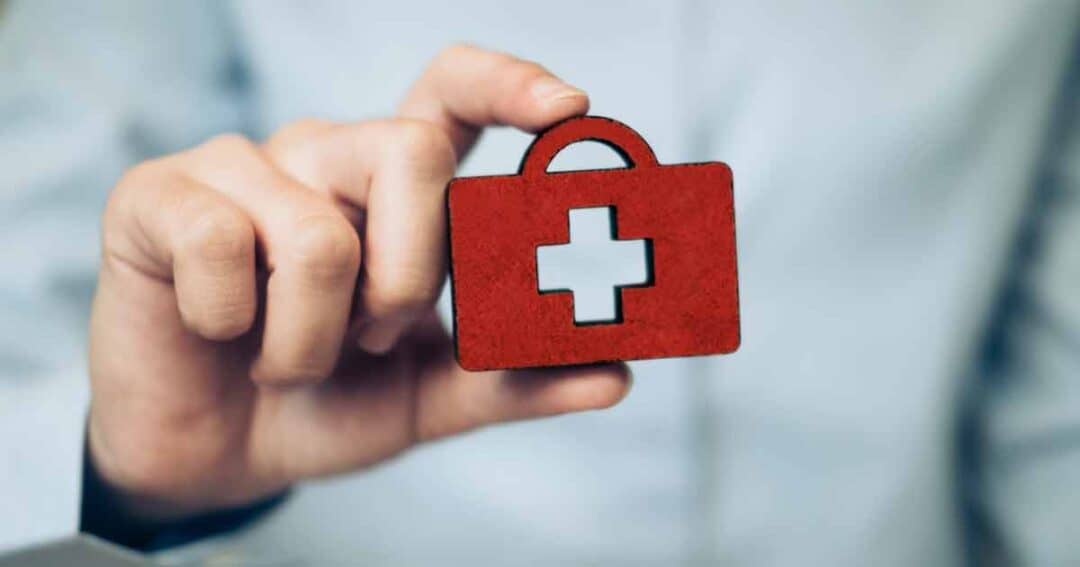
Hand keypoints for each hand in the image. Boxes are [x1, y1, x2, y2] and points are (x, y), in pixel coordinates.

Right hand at [87, 45, 629, 523]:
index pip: (454, 94)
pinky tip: (219, 331)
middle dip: (410, 278)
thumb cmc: (326, 401)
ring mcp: (241, 166)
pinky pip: (219, 243)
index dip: (511, 85)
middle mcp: (327, 156)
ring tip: (290, 360)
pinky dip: (231, 322)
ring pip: (319, 231)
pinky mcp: (160, 194)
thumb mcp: (431, 397)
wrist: (215, 452)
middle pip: (410, 152)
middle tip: (375, 338)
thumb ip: (514, 380)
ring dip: (314, 336)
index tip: (566, 111)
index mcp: (396, 188)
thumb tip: (616, 374)